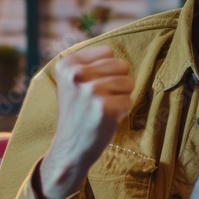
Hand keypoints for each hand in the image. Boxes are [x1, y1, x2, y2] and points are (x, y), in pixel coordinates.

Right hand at [38, 45, 133, 198]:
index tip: (92, 86)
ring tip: (102, 109)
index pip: (108, 53)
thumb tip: (116, 50)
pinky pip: (129, 101)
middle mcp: (77, 75)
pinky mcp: (105, 108)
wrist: (70, 147)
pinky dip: (122, 112)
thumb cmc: (78, 112)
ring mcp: (91, 91)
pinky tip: (106, 119)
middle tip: (100, 100)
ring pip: (129, 83)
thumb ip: (90, 64)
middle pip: (122, 65)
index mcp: (68, 64)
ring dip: (121, 97)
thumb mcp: (72, 82)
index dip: (107, 70)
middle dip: (117, 83)